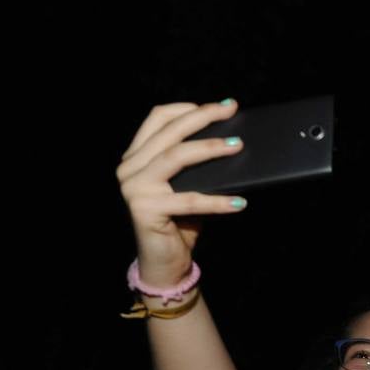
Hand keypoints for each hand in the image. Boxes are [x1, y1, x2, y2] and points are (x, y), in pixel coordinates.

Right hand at [116, 100, 247, 285]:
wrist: (164, 263)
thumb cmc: (179, 222)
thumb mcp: (186, 185)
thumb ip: (194, 164)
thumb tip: (231, 141)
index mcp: (136, 156)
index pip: (158, 118)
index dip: (188, 108)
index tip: (218, 106)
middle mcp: (130, 167)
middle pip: (169, 132)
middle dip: (203, 117)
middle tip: (231, 111)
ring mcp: (134, 187)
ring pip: (176, 157)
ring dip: (210, 148)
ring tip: (237, 146)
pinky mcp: (145, 209)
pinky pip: (189, 200)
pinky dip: (217, 201)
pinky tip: (239, 202)